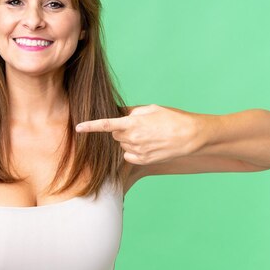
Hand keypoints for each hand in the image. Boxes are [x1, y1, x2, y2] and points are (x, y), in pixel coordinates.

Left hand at [75, 104, 200, 164]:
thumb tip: (117, 113)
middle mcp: (132, 139)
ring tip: (148, 135)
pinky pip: (129, 155)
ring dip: (129, 140)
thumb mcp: (151, 109)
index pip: (106, 125)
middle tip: (138, 125)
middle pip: (115, 134)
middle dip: (121, 129)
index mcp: (132, 123)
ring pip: (122, 145)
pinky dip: (134, 150)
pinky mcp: (142, 161)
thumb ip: (131, 112)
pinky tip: (148, 145)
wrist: (190, 136)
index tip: (78, 128)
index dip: (90, 126)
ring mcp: (137, 151)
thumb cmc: (172, 118)